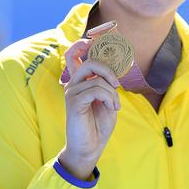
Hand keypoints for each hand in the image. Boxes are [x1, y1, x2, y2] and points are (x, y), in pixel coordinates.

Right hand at [59, 39, 120, 179]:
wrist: (90, 147)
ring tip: (113, 106)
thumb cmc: (99, 124)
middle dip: (108, 70)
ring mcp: (71, 92)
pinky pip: (96, 90)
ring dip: (112, 94)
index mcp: (81, 81)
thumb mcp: (108, 99)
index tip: (93, 41)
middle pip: (90, 62)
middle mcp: (73, 84)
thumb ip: (106, 83)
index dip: (82, 44)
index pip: (74, 55)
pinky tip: (111, 109)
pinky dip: (109, 99)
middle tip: (116, 85)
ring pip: (98, 80)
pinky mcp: (73, 101)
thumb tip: (111, 69)